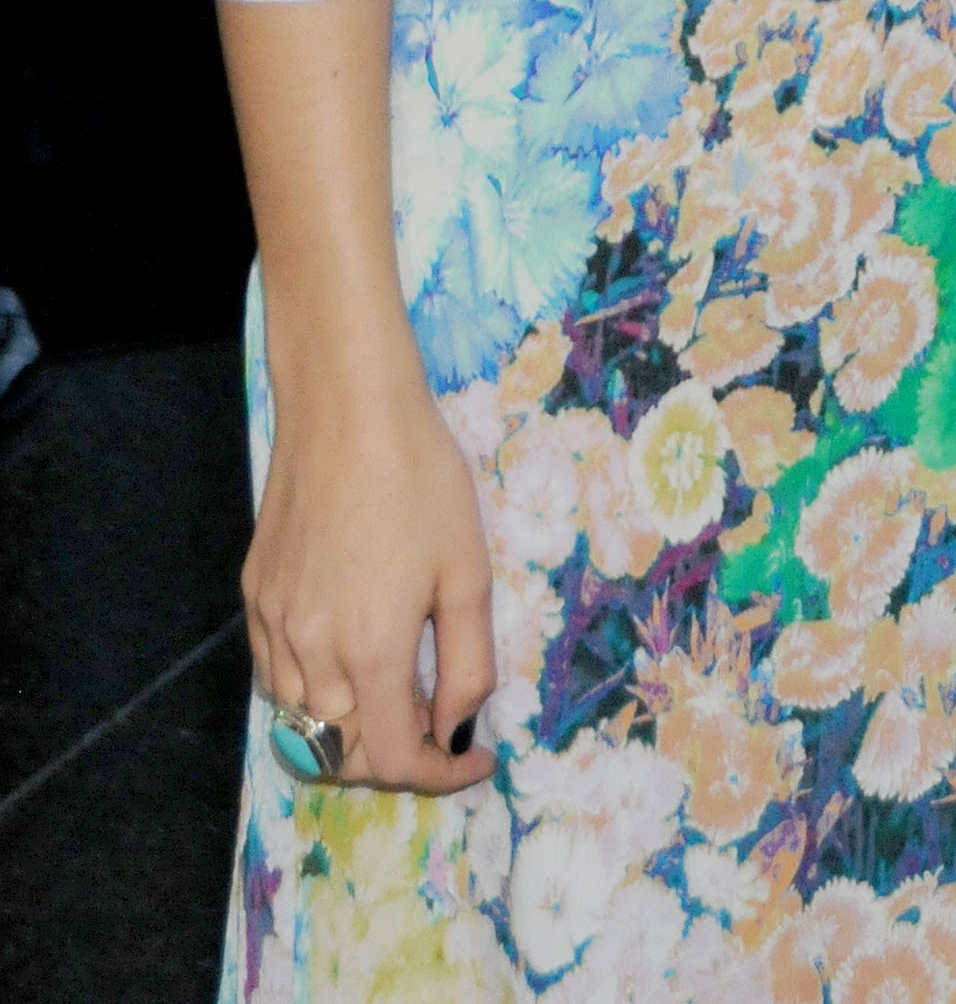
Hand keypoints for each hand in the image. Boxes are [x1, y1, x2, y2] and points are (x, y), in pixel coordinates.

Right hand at [243, 369, 496, 793]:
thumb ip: (467, 663)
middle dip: (397, 754)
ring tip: (399, 690)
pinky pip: (277, 676)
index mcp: (371, 652)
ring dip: (352, 728)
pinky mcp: (252, 599)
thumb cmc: (421, 479)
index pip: (395, 759)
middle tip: (442, 721)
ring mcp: (272, 627)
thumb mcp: (467, 570)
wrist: (346, 409)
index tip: (475, 758)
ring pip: (304, 722)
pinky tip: (349, 651)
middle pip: (345, 753)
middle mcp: (310, 654)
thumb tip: (458, 729)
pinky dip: (314, 691)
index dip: (440, 773)